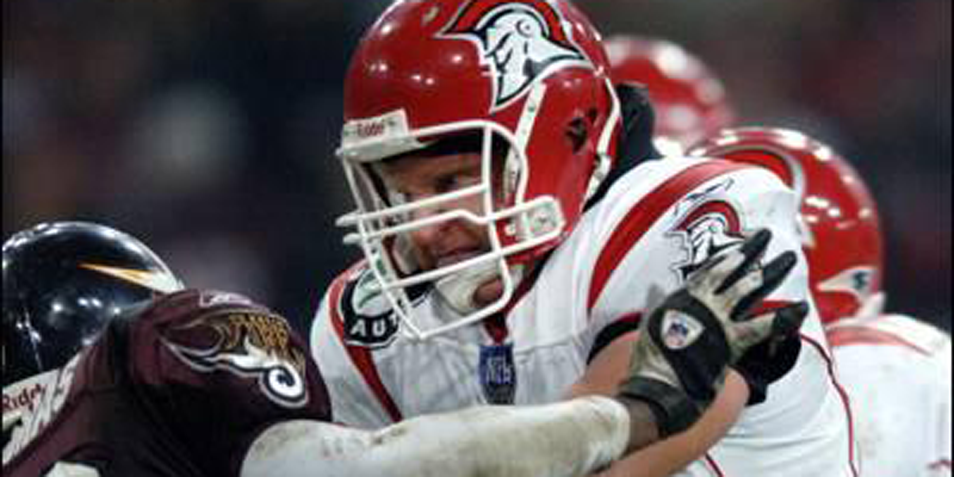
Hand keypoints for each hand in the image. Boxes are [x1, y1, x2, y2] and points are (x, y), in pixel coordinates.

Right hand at [617, 229, 807, 436]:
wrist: (660, 382)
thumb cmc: (652, 357)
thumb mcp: (651, 322)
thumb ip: (657, 302)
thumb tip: (654, 288)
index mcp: (684, 297)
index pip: (710, 268)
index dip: (727, 255)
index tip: (742, 244)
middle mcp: (703, 302)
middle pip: (733, 271)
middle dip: (752, 251)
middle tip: (767, 235)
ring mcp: (720, 319)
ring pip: (750, 289)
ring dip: (772, 272)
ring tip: (789, 258)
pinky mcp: (733, 340)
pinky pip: (765, 326)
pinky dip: (785, 317)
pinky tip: (802, 307)